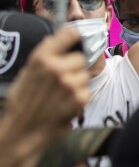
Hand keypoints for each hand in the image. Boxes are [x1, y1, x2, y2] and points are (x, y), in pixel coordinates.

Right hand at [2, 28, 90, 150]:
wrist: (22, 132)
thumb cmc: (22, 104)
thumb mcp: (25, 75)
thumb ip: (41, 57)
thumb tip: (51, 39)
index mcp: (41, 58)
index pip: (70, 33)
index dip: (76, 37)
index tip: (78, 40)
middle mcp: (56, 67)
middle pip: (80, 58)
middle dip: (74, 68)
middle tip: (61, 82)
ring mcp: (69, 82)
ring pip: (85, 75)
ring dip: (78, 84)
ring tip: (61, 95)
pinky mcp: (79, 97)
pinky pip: (87, 90)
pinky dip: (80, 98)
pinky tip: (65, 104)